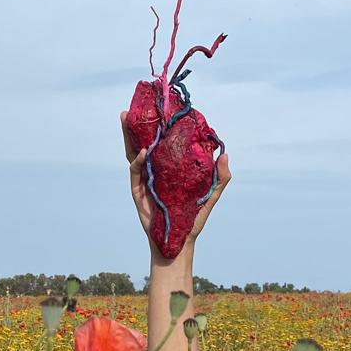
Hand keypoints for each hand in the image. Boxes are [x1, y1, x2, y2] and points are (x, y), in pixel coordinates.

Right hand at [120, 111, 231, 251]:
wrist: (179, 242)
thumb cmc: (193, 219)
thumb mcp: (211, 195)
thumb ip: (220, 178)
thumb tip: (225, 154)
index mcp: (170, 168)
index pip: (163, 143)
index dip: (161, 127)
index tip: (162, 109)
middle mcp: (155, 170)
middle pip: (144, 143)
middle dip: (137, 126)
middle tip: (133, 108)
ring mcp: (145, 180)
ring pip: (134, 153)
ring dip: (128, 136)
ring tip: (125, 119)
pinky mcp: (137, 191)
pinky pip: (135, 171)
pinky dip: (138, 160)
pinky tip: (143, 151)